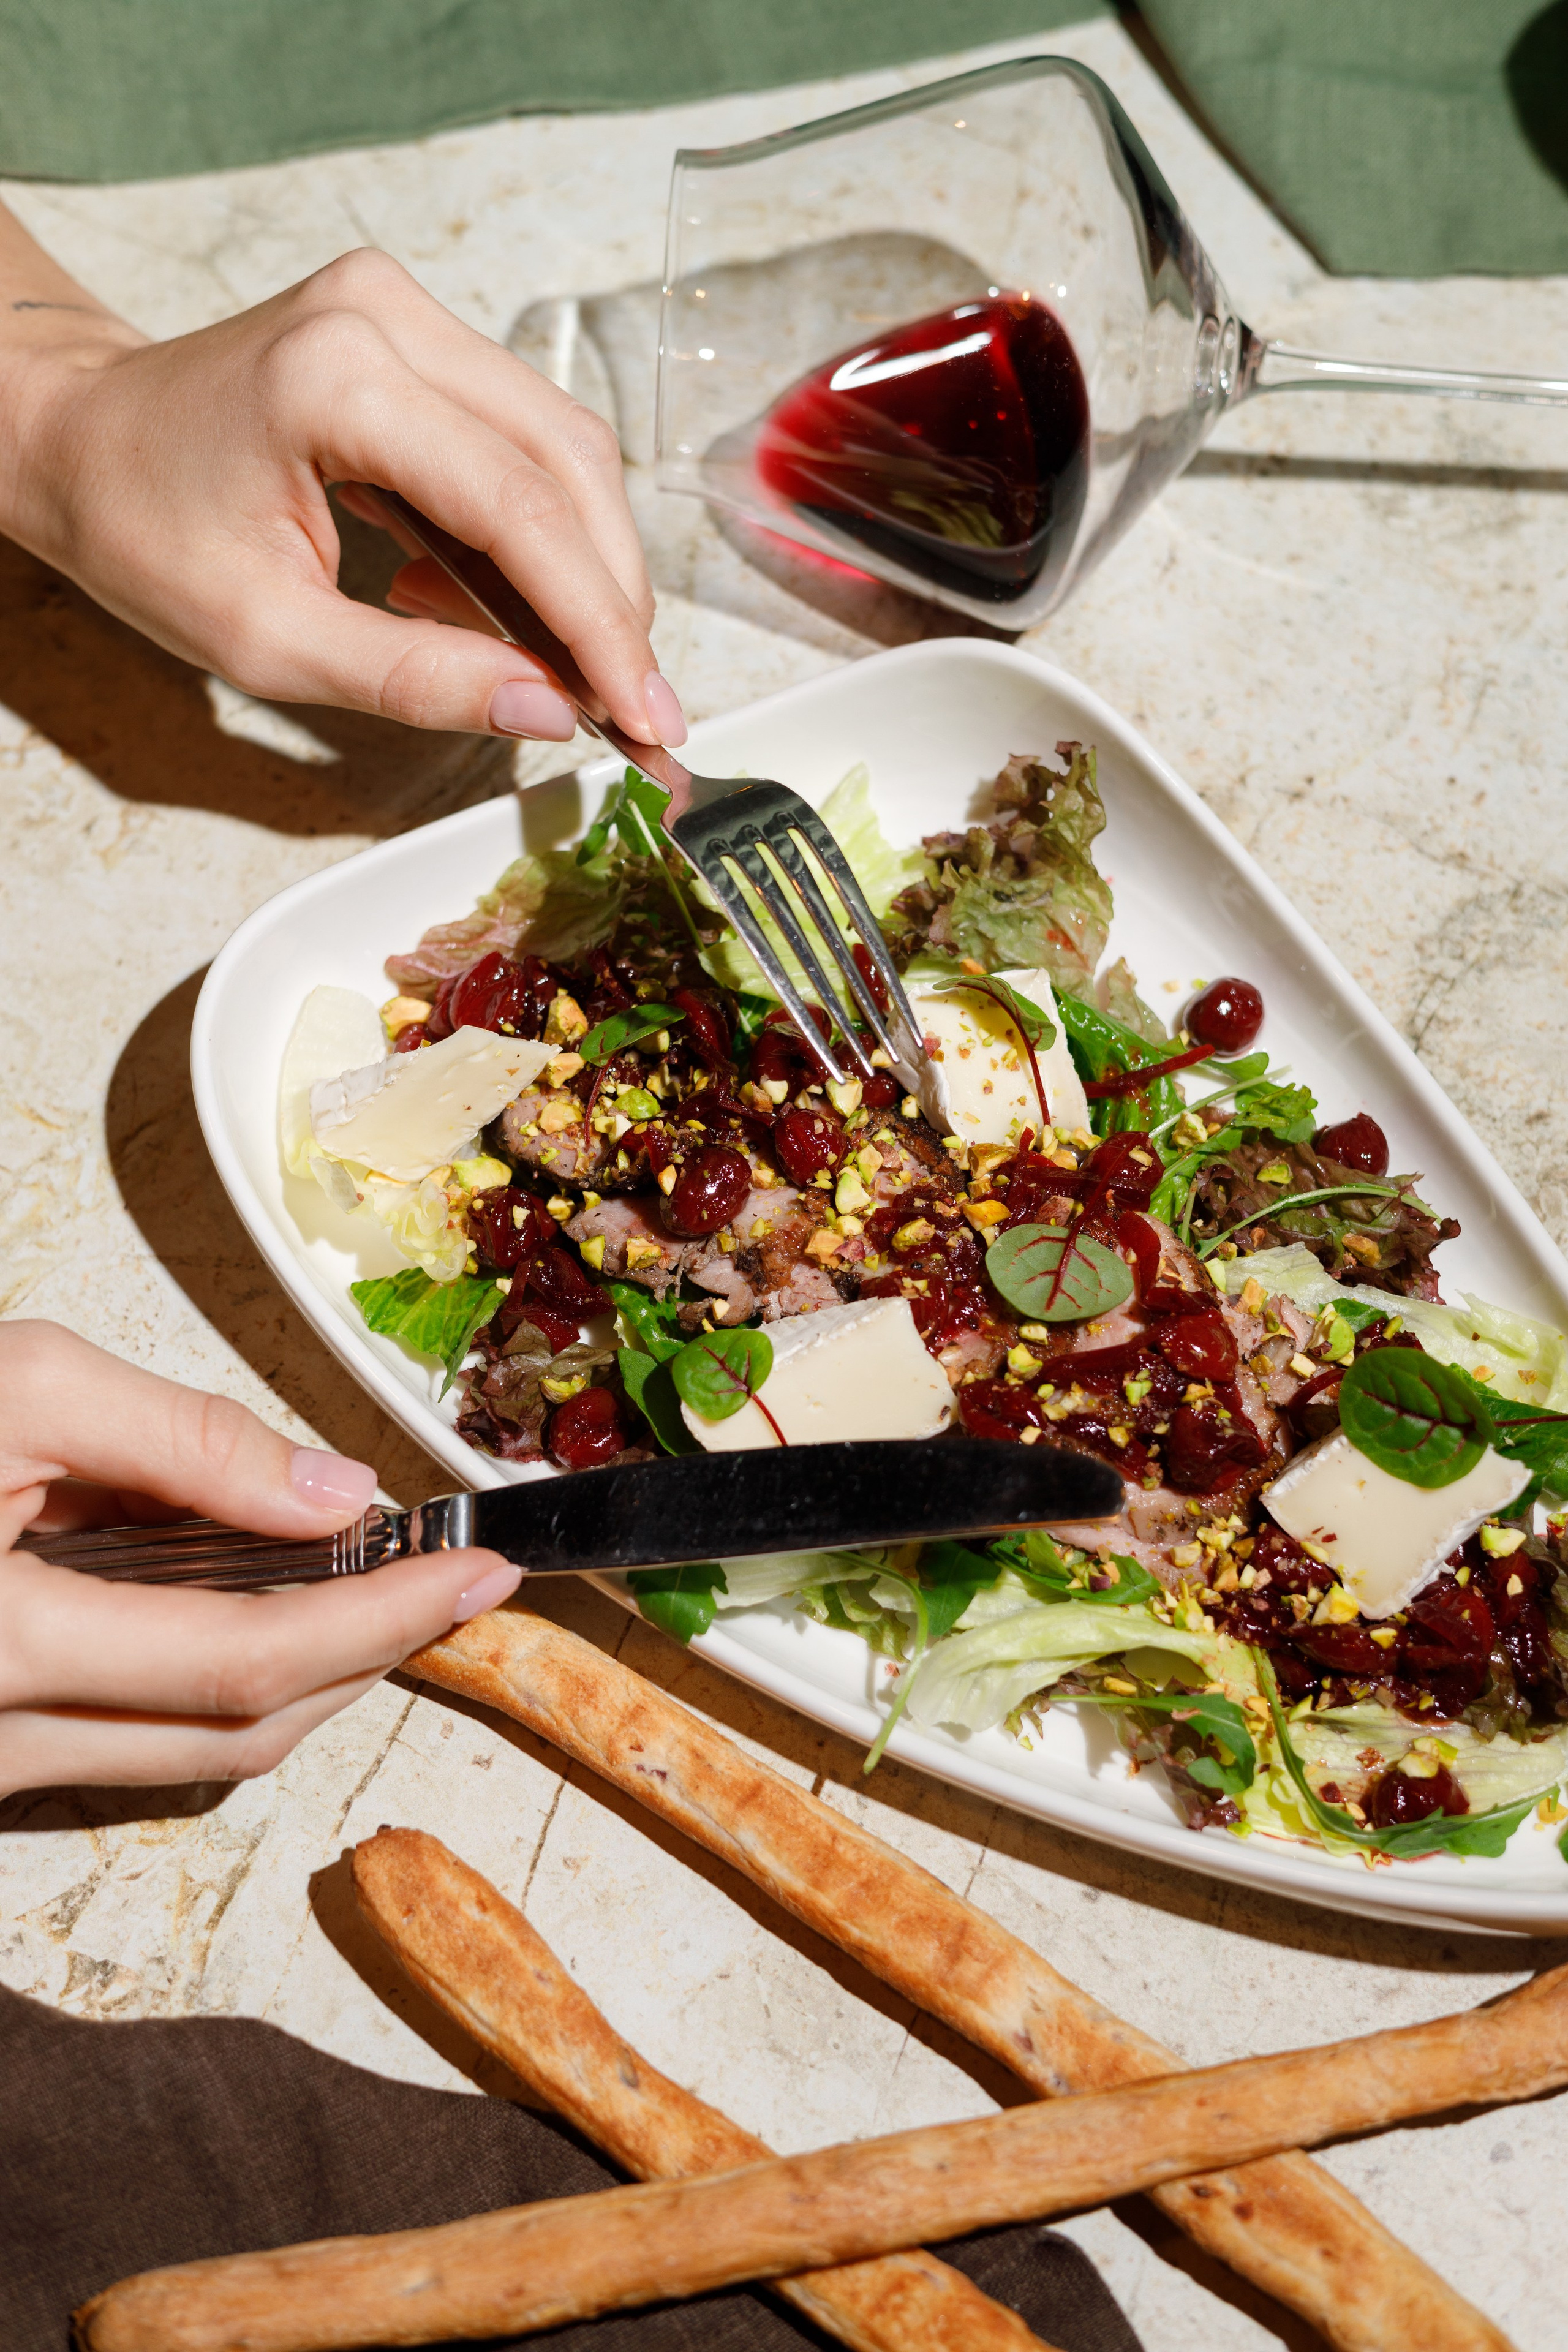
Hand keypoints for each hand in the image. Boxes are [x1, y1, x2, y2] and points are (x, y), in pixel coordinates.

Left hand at [0, 211, 685, 748]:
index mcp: (338, 380)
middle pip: (566, 462)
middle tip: (635, 704)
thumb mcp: (268, 640)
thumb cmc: (142, 529)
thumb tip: (549, 710)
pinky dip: (535, 533)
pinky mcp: (413, 332)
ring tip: (564, 664)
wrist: (72, 437)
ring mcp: (404, 312)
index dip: (599, 622)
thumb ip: (415, 678)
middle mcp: (386, 317)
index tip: (647, 713)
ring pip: (559, 446)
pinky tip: (490, 604)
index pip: (521, 509)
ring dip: (583, 565)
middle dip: (612, 596)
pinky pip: (517, 437)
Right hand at [0, 1323, 520, 1797]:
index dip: (386, 1618)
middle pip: (245, 1732)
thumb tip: (334, 1491)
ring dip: (313, 1673)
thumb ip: (184, 1441)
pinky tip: (269, 1601)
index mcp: (0, 1650)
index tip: (481, 1566)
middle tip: (457, 1575)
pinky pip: (140, 1741)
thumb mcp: (16, 1389)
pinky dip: (229, 1678)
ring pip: (201, 1752)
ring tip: (384, 1578)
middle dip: (373, 1655)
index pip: (251, 1661)